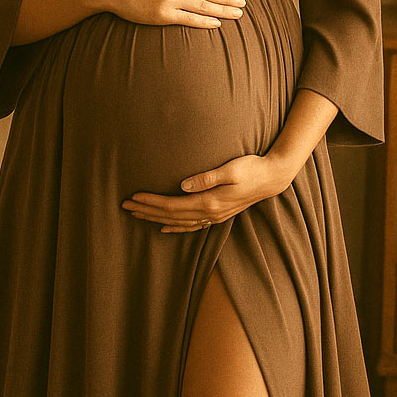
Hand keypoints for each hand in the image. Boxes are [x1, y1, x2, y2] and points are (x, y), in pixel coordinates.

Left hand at [121, 153, 289, 233]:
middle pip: (170, 215)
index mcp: (210, 202)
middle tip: (125, 206)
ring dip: (156, 219)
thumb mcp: (230, 169)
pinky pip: (192, 226)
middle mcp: (210, 213)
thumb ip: (207, 178)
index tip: (133, 197)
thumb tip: (183, 185)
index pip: (172, 204)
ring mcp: (214, 217)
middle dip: (147, 211)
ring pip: (178, 222)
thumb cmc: (251, 168)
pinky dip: (176, 228)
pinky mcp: (217, 215)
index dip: (151, 202)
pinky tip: (164, 228)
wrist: (272, 178)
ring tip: (137, 215)